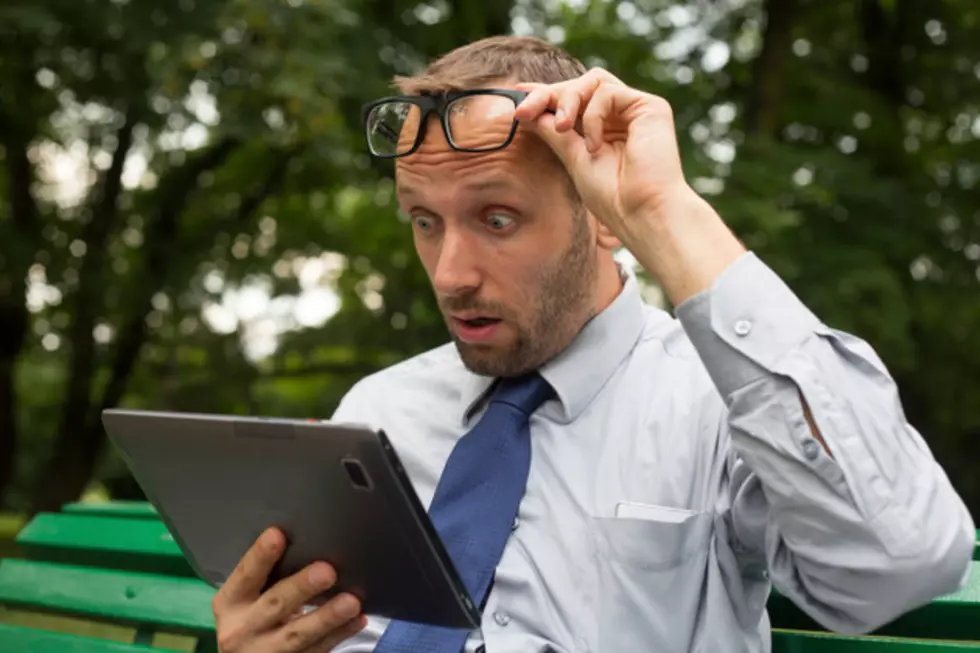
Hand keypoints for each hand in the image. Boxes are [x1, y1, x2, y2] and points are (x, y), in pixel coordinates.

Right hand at [212, 528, 366, 651]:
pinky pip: (316, 650)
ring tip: (351, 601)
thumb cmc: (251, 616)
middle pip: (274, 605)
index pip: (245, 575)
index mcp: (230, 603)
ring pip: (297, 634)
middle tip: (327, 571)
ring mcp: (265, 651)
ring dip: (326, 617)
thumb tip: (306, 541)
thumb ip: (267, 577)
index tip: (277, 535)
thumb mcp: (246, 598)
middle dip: (301, 587)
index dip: (260, 556)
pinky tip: (357, 619)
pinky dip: (339, 634)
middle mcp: (243, 628)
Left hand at [513, 68, 692, 245]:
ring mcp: (637, 110)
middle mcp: (622, 116)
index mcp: (605, 129)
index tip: (517, 98)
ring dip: (568, 100)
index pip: (573, 101)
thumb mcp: (573, 159)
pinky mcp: (651, 107)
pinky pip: (608, 93)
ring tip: (562, 129)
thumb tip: (527, 112)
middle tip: (524, 111)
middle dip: (549, 94)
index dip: (546, 96)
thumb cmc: (612, 197)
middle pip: (581, 85)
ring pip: (593, 81)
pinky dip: (593, 115)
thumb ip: (554, 133)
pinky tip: (594, 145)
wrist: (642, 213)